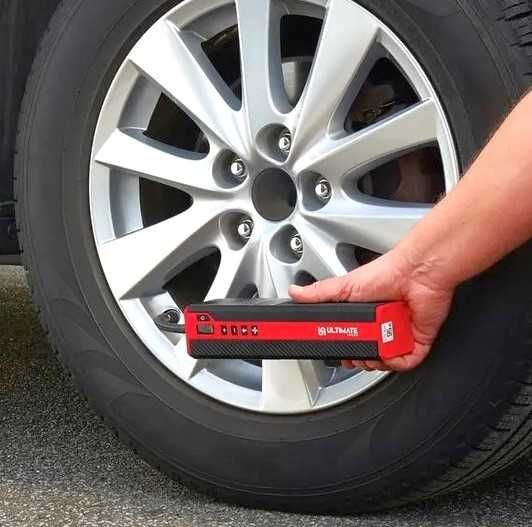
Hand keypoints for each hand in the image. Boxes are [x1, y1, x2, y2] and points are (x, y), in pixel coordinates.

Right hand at [288, 250, 453, 371]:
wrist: (415, 272)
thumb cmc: (386, 273)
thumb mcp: (344, 286)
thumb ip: (319, 293)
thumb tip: (296, 293)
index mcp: (366, 315)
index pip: (352, 339)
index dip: (345, 349)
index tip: (338, 353)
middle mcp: (383, 325)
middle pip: (368, 353)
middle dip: (360, 359)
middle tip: (354, 355)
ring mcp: (400, 333)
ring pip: (386, 361)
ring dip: (377, 361)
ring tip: (372, 351)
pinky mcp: (418, 340)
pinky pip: (407, 361)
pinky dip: (398, 362)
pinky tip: (390, 354)